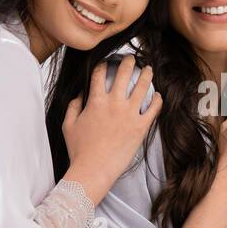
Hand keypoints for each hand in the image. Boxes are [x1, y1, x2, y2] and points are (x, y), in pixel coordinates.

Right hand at [62, 57, 161, 203]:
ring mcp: (129, 115)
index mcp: (95, 101)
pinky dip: (157, 100)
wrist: (93, 169)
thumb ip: (73, 106)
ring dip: (147, 75)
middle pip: (124, 74)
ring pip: (142, 87)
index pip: (100, 74)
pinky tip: (158, 95)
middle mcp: (114, 104)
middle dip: (129, 62)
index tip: (107, 60)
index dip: (104, 64)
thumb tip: (80, 95)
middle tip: (132, 58)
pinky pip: (153, 109)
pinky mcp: (141, 127)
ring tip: (149, 70)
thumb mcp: (68, 125)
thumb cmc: (79, 150)